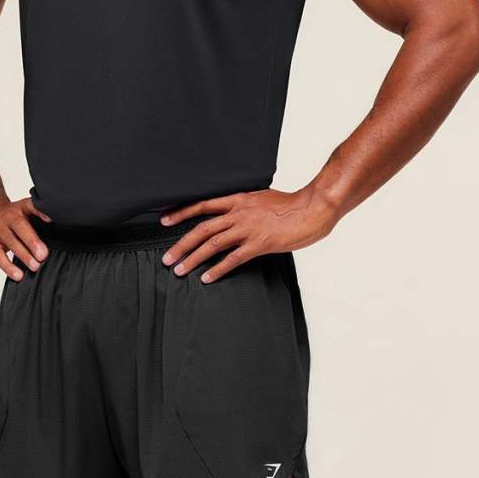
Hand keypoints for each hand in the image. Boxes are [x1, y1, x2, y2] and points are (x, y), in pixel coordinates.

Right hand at [0, 194, 51, 278]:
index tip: (50, 219)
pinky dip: (8, 266)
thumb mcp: (22, 212)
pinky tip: (18, 274)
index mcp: (20, 208)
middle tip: (43, 255)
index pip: (30, 205)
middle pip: (20, 226)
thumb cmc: (8, 218)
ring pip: (11, 242)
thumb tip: (56, 237)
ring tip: (34, 266)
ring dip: (24, 255)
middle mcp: (8, 216)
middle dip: (32, 241)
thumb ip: (37, 220)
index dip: (40, 211)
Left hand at [158, 186, 338, 281]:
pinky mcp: (259, 243)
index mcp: (239, 199)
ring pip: (212, 244)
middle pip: (202, 229)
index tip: (164, 220)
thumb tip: (234, 216)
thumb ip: (246, 207)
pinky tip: (206, 278)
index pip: (203, 204)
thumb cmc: (292, 205)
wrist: (314, 208)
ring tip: (180, 270)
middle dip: (181, 244)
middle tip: (168, 258)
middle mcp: (239, 212)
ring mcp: (248, 228)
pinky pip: (233, 259)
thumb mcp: (263, 199)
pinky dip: (217, 269)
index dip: (181, 212)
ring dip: (193, 259)